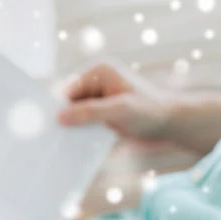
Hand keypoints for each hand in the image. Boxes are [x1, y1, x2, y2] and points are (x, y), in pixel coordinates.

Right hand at [58, 62, 177, 140]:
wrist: (170, 125)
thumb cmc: (150, 111)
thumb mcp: (119, 110)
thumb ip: (90, 113)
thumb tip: (59, 117)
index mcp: (98, 72)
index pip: (67, 90)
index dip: (57, 108)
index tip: (50, 127)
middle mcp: (96, 83)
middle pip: (68, 103)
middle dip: (64, 119)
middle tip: (54, 139)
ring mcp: (98, 99)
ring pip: (74, 115)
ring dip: (71, 129)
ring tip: (63, 145)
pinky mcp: (101, 114)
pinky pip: (83, 124)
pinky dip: (80, 135)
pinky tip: (77, 147)